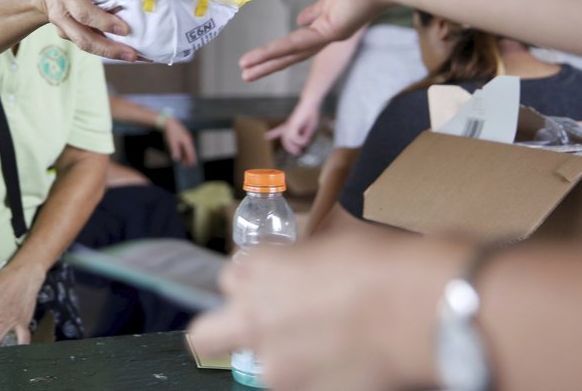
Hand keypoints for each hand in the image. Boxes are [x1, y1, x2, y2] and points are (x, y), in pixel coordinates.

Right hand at [36, 0, 138, 62]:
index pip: (84, 13)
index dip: (104, 22)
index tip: (124, 29)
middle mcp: (61, 15)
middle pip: (84, 38)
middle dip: (109, 49)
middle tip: (132, 54)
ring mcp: (63, 29)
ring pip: (86, 46)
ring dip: (110, 54)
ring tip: (132, 56)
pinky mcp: (68, 37)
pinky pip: (88, 44)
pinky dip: (106, 49)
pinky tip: (124, 51)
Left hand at [162, 117, 197, 165]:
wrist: (169, 123)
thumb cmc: (171, 132)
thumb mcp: (172, 142)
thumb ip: (175, 151)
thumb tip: (177, 159)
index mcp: (187, 141)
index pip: (191, 152)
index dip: (192, 159)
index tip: (192, 164)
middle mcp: (188, 139)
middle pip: (190, 151)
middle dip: (189, 158)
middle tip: (189, 165)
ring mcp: (186, 137)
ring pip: (188, 148)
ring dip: (186, 155)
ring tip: (185, 162)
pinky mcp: (183, 136)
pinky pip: (185, 145)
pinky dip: (184, 150)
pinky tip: (182, 154)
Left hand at [189, 232, 458, 390]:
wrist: (418, 307)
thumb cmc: (381, 265)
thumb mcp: (330, 246)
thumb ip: (298, 265)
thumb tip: (304, 272)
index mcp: (255, 270)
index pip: (232, 277)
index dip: (255, 281)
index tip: (278, 284)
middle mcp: (252, 316)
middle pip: (205, 335)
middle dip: (224, 331)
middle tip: (261, 328)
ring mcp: (273, 363)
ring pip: (259, 365)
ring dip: (283, 357)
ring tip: (327, 346)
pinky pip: (296, 384)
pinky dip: (314, 378)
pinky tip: (344, 363)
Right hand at [238, 0, 392, 78]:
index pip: (322, 10)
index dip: (310, 16)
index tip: (301, 20)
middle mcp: (338, 13)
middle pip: (302, 38)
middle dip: (280, 50)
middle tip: (258, 61)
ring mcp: (334, 26)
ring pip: (294, 51)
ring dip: (269, 63)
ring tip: (246, 74)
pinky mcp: (331, 32)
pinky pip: (295, 46)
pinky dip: (273, 54)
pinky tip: (254, 63)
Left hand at [265, 103, 319, 155]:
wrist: (310, 104)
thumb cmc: (310, 114)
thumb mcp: (309, 128)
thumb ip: (305, 136)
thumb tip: (302, 143)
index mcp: (291, 125)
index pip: (280, 130)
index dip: (273, 133)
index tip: (266, 135)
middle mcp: (289, 125)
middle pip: (285, 138)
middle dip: (290, 148)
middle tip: (298, 153)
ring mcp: (290, 125)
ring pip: (287, 139)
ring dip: (295, 145)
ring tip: (304, 145)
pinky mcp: (292, 125)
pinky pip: (293, 137)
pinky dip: (300, 140)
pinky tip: (306, 137)